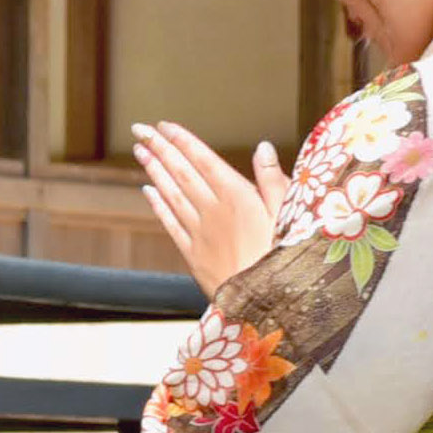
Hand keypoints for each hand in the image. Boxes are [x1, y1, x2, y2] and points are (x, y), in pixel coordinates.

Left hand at [133, 122, 288, 295]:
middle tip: (140, 130)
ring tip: (140, 152)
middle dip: (160, 149)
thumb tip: (262, 147)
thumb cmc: (287, 258)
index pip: (203, 161)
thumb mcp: (292, 215)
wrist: (266, 306)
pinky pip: (170, 224)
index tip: (163, 126)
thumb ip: (274, 180)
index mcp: (239, 197)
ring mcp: (200, 234)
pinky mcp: (194, 256)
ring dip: (155, 172)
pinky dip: (158, 205)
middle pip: (181, 173)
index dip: (182, 141)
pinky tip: (148, 191)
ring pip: (171, 195)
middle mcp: (213, 211)